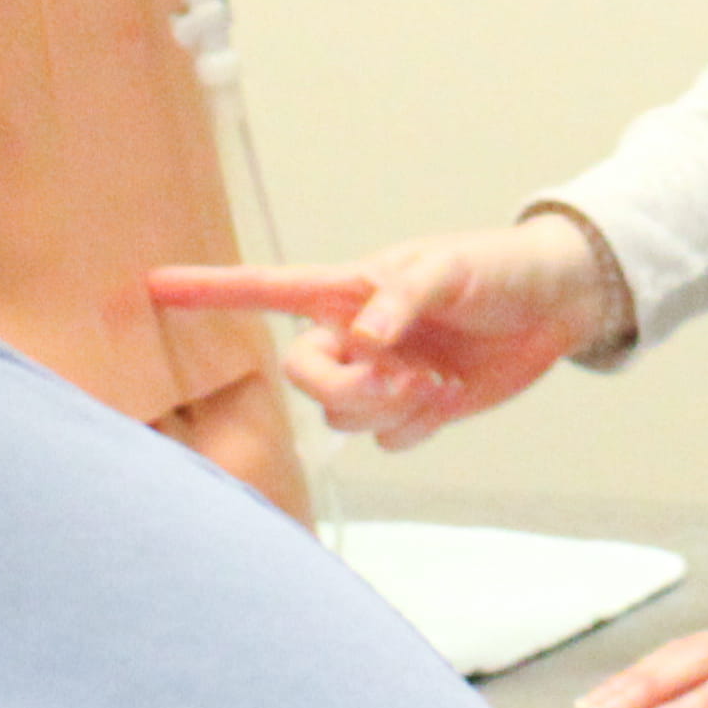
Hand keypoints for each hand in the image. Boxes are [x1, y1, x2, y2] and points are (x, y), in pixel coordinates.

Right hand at [148, 215, 624, 451]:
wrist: (555, 305)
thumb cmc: (498, 268)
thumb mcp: (452, 269)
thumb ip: (402, 298)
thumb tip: (363, 337)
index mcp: (350, 288)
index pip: (267, 290)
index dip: (210, 290)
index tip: (152, 285)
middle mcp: (354, 334)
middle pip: (305, 376)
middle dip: (346, 386)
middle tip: (403, 373)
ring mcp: (381, 375)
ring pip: (344, 416)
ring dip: (390, 406)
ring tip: (436, 376)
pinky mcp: (413, 410)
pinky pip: (388, 439)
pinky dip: (416, 425)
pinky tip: (449, 394)